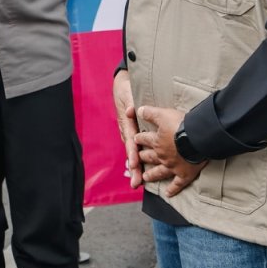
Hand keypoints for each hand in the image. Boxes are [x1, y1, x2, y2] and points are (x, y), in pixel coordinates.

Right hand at [113, 70, 142, 187]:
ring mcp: (131, 133)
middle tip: (136, 183)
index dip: (133, 154)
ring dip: (137, 168)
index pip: (131, 141)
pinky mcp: (136, 133)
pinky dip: (140, 160)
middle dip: (134, 168)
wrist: (122, 84)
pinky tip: (144, 171)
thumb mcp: (127, 93)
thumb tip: (130, 111)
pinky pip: (138, 148)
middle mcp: (128, 131)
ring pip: (135, 152)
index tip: (135, 164)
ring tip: (139, 183)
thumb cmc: (126, 89)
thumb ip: (130, 103)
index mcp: (126, 123)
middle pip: (132, 152)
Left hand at [134, 105, 206, 197]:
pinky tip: (168, 194)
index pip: (145, 139)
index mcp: (157, 142)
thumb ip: (150, 112)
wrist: (198, 139)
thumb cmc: (181, 125)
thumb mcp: (163, 114)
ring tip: (145, 177)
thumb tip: (138, 110)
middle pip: (149, 157)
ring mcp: (173, 167)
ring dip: (152, 175)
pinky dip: (173, 190)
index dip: (139, 138)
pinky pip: (177, 184)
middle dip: (142, 157)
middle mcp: (162, 156)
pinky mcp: (184, 174)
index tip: (135, 139)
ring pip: (159, 172)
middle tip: (137, 159)